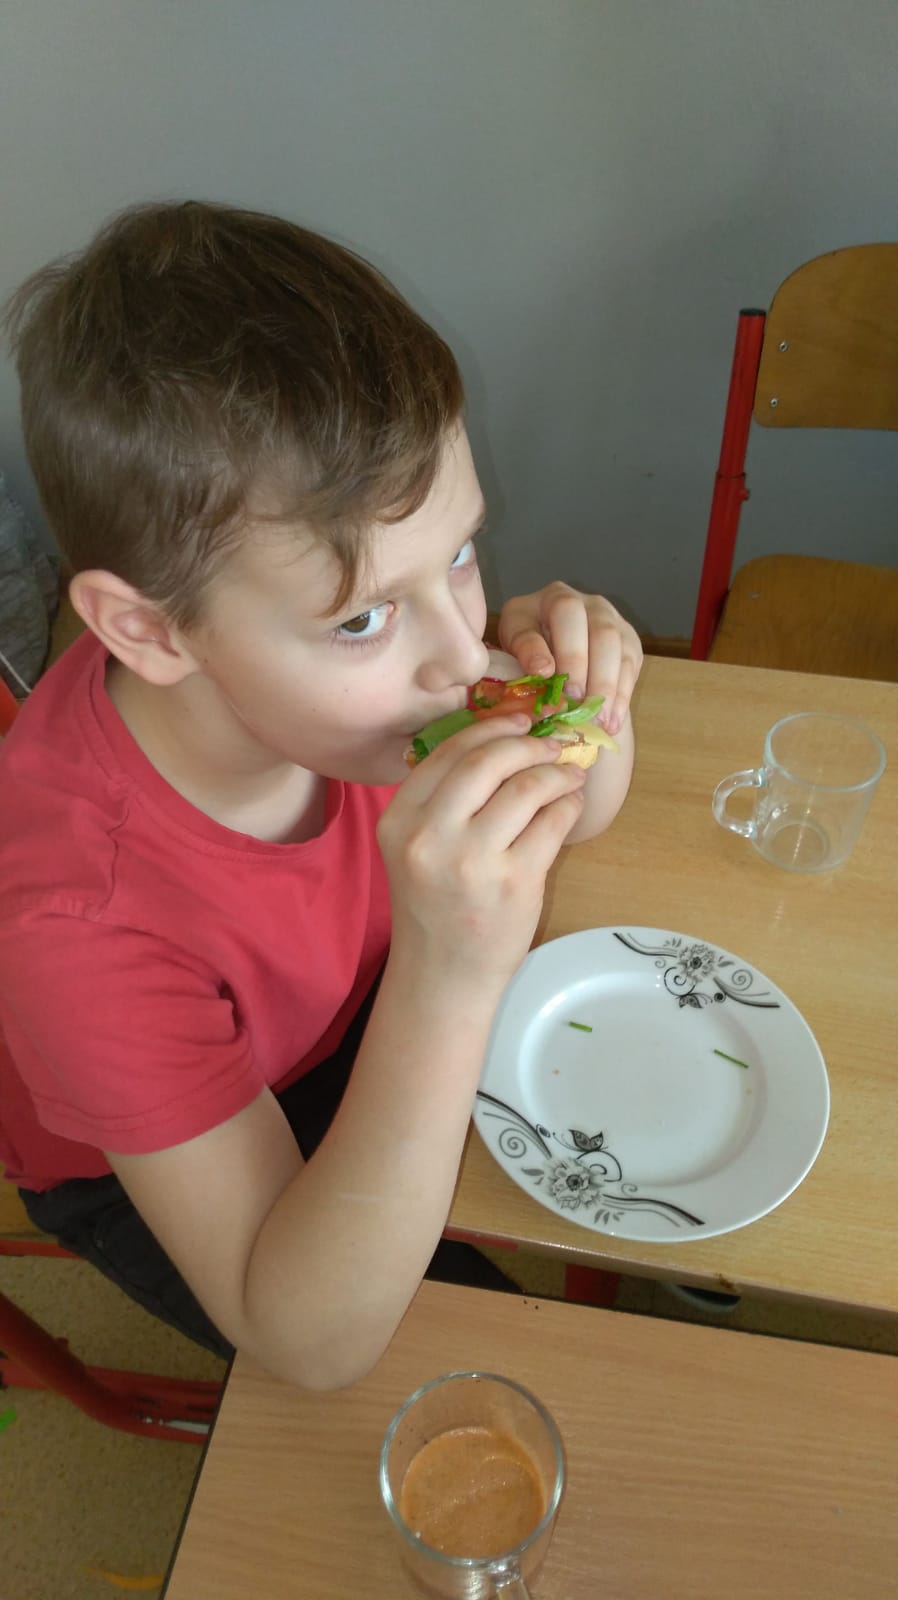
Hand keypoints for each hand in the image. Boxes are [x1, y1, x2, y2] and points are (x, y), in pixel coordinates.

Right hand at [379, 715, 585, 985]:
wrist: (443, 974)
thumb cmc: (436, 905)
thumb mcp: (417, 847)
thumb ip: (445, 799)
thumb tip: (507, 738)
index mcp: (400, 821)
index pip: (448, 752)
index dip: (491, 728)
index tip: (520, 722)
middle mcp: (430, 837)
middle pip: (487, 760)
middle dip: (528, 743)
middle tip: (551, 744)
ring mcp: (473, 860)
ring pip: (526, 787)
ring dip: (556, 772)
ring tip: (568, 775)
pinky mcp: (514, 882)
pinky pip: (552, 822)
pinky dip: (568, 805)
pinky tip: (569, 806)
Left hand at [498, 582, 642, 736]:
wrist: (551, 652)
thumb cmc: (527, 648)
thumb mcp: (514, 643)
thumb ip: (523, 650)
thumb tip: (543, 670)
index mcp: (555, 597)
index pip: (565, 613)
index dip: (565, 648)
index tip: (549, 677)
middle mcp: (590, 604)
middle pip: (600, 632)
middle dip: (590, 672)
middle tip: (578, 705)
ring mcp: (613, 621)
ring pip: (619, 650)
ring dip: (608, 689)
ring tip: (598, 721)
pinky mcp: (628, 642)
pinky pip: (630, 667)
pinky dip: (621, 696)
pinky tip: (611, 721)